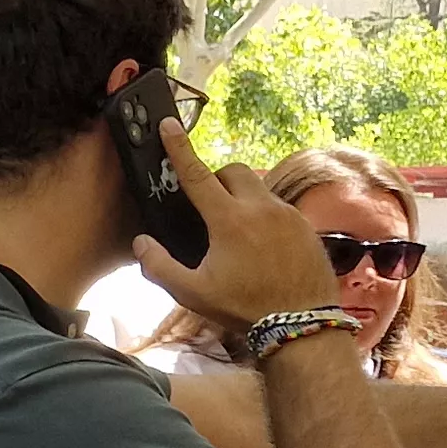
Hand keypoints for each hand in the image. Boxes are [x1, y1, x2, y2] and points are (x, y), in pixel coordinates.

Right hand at [137, 116, 340, 329]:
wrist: (302, 322)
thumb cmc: (244, 307)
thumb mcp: (192, 293)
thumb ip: (160, 266)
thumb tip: (141, 242)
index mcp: (229, 220)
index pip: (197, 174)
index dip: (180, 148)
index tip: (169, 125)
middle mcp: (260, 208)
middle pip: (233, 171)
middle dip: (217, 177)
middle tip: (207, 203)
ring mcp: (287, 214)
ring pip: (258, 189)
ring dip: (241, 198)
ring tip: (236, 231)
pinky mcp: (305, 225)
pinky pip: (278, 208)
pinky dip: (263, 216)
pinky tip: (260, 245)